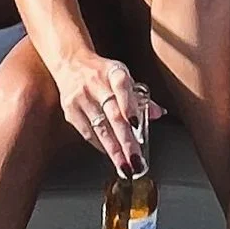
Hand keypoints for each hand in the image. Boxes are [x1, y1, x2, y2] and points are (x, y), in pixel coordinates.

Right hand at [60, 51, 159, 176]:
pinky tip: (110, 155)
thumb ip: (140, 96)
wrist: (70, 62)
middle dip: (126, 141)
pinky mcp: (70, 109)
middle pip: (113, 115)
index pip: (122, 87)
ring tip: (125, 166)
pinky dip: (100, 145)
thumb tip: (159, 113)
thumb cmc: (102, 72)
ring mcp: (81, 97)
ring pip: (100, 128)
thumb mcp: (122, 76)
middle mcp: (96, 83)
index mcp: (113, 72)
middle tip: (136, 160)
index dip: (129, 106)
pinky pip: (87, 132)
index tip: (136, 124)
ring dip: (114, 151)